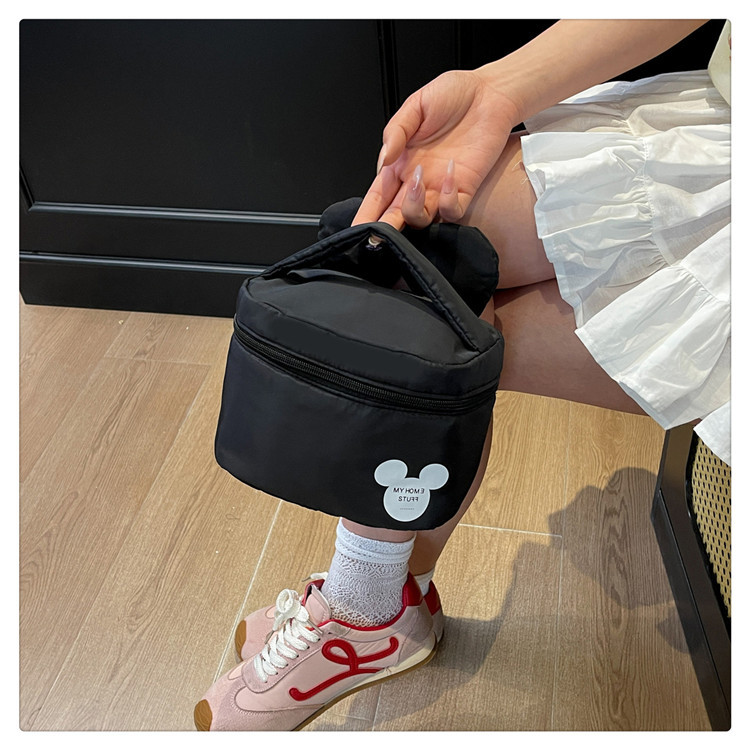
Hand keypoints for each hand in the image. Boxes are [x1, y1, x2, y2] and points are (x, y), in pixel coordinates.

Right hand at [352, 69, 519, 228]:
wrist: (490, 92)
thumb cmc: (454, 95)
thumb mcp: (416, 105)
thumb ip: (396, 131)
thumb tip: (385, 157)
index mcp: (400, 163)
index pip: (378, 197)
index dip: (367, 214)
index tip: (357, 228)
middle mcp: (418, 181)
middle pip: (395, 216)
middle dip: (383, 228)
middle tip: (376, 234)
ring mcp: (440, 188)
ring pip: (420, 219)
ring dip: (413, 208)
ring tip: (417, 178)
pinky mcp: (466, 189)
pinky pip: (452, 211)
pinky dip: (447, 201)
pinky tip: (449, 172)